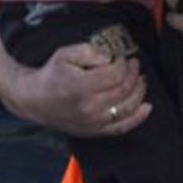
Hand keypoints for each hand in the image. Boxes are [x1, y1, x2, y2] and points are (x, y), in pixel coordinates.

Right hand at [0, 35, 149, 137]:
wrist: (36, 100)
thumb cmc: (52, 74)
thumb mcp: (65, 54)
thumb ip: (90, 51)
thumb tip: (111, 58)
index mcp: (81, 86)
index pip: (116, 74)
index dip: (124, 63)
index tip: (122, 57)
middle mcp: (89, 107)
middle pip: (124, 89)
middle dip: (133, 74)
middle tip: (133, 64)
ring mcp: (93, 122)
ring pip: (128, 107)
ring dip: (139, 92)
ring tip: (140, 80)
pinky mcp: (95, 131)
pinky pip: (122, 127)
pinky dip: (138, 117)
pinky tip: (146, 106)